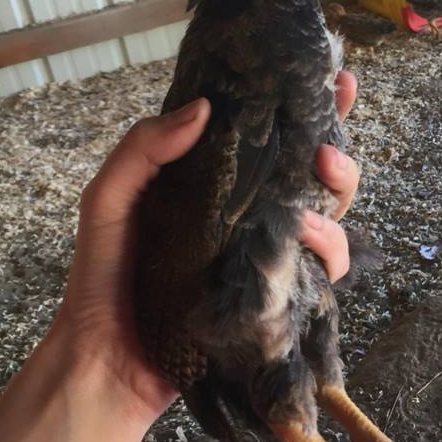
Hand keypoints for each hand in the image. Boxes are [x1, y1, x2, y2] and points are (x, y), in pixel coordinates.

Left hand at [53, 72, 359, 422]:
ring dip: (334, 210)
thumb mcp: (108, 200)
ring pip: (329, 225)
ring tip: (308, 216)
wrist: (105, 361)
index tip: (340, 80)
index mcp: (217, 186)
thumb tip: (204, 108)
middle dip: (339, 159)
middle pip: (316, 181)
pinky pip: (319, 278)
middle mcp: (250, 219)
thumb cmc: (102, 277)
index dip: (312, 109)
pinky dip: (326, 259)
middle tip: (328, 151)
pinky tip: (306, 249)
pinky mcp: (274, 302)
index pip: (271, 139)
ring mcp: (265, 261)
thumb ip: (143, 148)